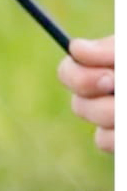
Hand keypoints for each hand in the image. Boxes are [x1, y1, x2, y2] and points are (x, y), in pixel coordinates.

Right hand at [57, 35, 114, 151]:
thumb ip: (111, 49)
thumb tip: (74, 48)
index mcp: (106, 68)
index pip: (69, 72)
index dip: (79, 77)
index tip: (109, 78)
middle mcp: (106, 93)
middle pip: (78, 103)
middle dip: (103, 103)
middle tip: (122, 92)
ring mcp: (111, 120)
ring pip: (93, 122)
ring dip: (115, 114)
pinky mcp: (118, 142)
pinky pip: (104, 141)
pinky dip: (119, 137)